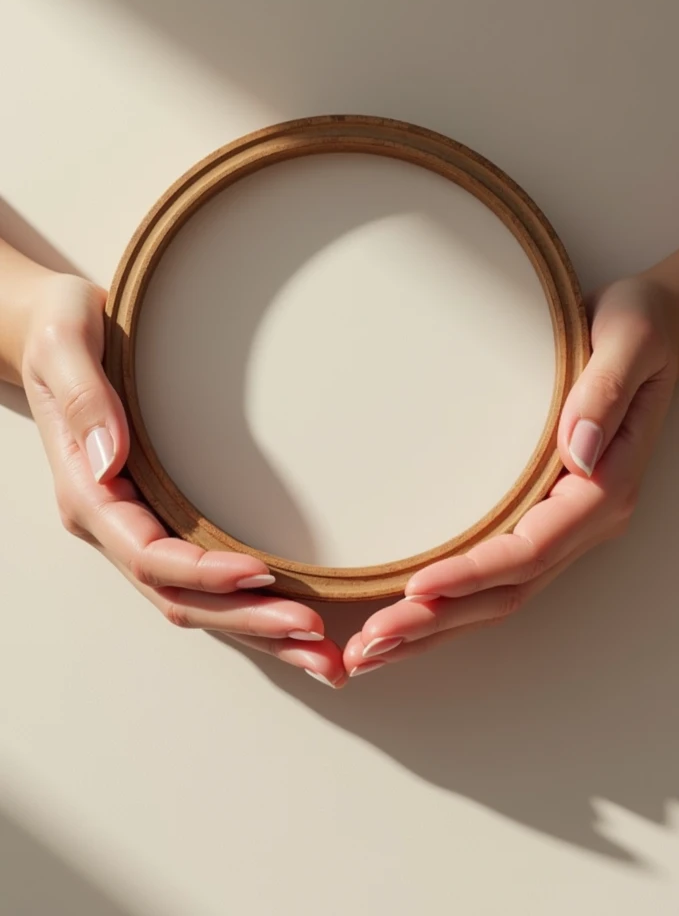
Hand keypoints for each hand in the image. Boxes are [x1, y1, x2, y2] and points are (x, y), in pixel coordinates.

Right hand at [21, 274, 345, 686]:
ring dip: (257, 631)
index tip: (262, 574)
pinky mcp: (161, 523)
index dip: (205, 572)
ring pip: (196, 601)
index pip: (148, 555)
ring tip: (322, 653)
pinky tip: (293, 620)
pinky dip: (249, 606)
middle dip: (248, 622)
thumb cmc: (60, 330)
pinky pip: (204, 580)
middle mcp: (112, 525)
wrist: (52, 333)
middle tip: (315, 638)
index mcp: (87, 493)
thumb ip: (86, 397)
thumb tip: (109, 460)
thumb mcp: (65, 343)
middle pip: (180, 597)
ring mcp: (136, 529)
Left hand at [343, 275, 678, 675]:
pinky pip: (498, 574)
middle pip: (507, 591)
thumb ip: (605, 392)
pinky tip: (408, 613)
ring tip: (372, 651)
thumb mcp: (630, 338)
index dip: (473, 573)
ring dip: (436, 627)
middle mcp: (587, 518)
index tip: (414, 589)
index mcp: (606, 485)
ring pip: (499, 596)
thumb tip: (579, 450)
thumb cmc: (640, 325)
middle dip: (438, 622)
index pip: (532, 549)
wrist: (657, 326)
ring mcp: (567, 523)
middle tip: (368, 647)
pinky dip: (451, 602)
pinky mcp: (545, 514)